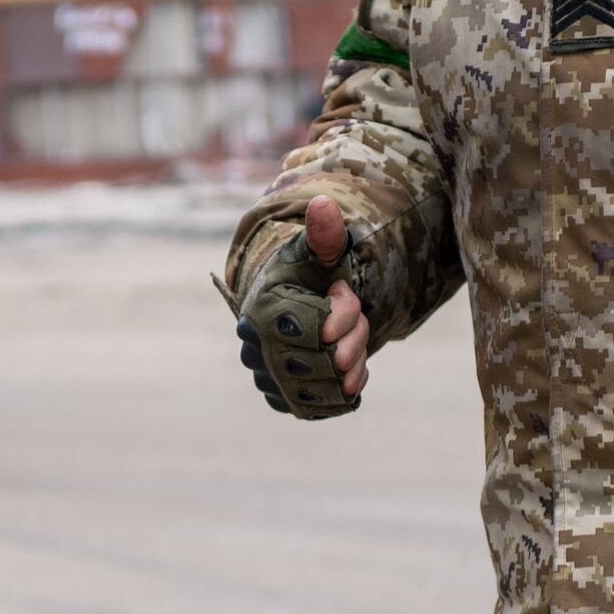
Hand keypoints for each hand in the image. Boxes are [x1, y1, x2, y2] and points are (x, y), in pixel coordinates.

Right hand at [230, 197, 370, 416]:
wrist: (296, 308)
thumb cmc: (306, 277)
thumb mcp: (315, 253)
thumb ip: (323, 235)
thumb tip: (324, 206)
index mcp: (258, 313)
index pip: (312, 328)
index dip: (342, 316)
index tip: (344, 294)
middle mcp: (254, 352)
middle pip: (321, 362)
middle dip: (354, 340)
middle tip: (358, 321)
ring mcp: (268, 381)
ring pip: (325, 388)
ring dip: (353, 367)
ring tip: (355, 345)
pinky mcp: (284, 403)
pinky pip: (324, 407)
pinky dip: (345, 391)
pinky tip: (350, 369)